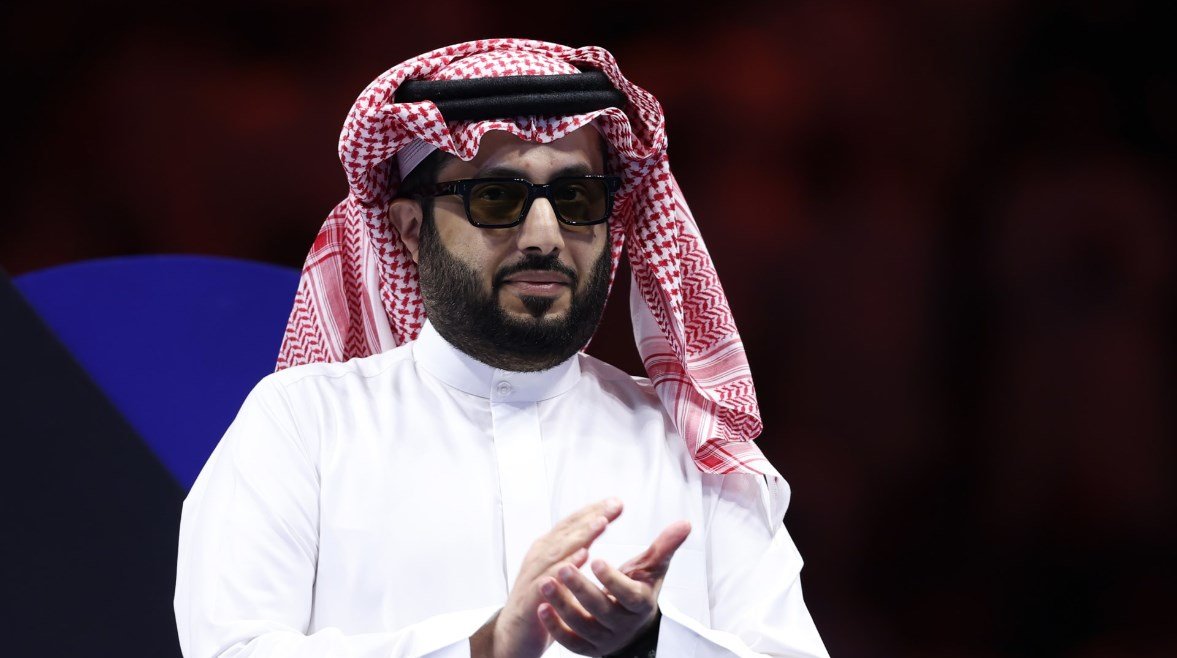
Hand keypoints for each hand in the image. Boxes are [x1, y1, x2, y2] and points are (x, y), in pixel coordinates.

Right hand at [471, 498, 623, 657]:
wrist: (513, 636)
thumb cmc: (539, 602)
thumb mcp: (558, 573)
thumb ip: (574, 552)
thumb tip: (595, 531)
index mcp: (547, 549)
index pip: (572, 525)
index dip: (593, 512)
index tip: (617, 502)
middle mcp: (540, 557)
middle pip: (568, 531)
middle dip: (591, 516)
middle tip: (614, 505)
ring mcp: (534, 575)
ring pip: (559, 550)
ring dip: (581, 535)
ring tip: (601, 523)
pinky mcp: (531, 598)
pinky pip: (550, 579)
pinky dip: (565, 566)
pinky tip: (582, 558)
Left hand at [536, 519, 690, 655]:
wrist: (633, 625)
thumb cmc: (640, 588)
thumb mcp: (652, 568)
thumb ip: (665, 546)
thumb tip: (686, 523)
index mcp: (641, 604)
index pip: (629, 595)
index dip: (613, 580)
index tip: (596, 560)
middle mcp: (623, 625)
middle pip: (602, 610)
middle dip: (581, 589)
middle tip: (563, 568)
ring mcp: (604, 639)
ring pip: (582, 626)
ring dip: (562, 605)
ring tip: (545, 583)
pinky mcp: (587, 648)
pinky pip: (570, 642)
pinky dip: (554, 628)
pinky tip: (541, 607)